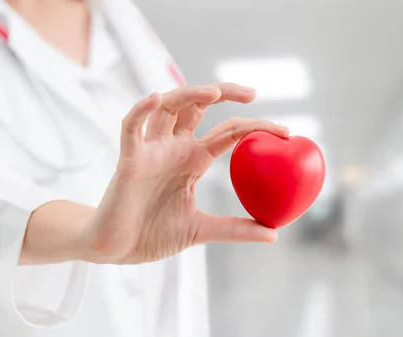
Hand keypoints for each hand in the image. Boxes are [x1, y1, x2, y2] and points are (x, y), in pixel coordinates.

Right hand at [84, 83, 288, 263]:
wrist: (117, 249)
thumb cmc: (154, 234)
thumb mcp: (202, 230)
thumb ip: (235, 228)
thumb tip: (274, 233)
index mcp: (194, 160)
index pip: (229, 133)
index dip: (255, 127)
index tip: (285, 132)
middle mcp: (174, 148)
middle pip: (199, 107)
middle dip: (224, 93)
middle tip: (253, 93)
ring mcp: (151, 150)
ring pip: (168, 108)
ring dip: (188, 94)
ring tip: (214, 92)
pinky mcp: (129, 159)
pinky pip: (131, 127)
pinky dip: (141, 110)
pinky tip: (156, 98)